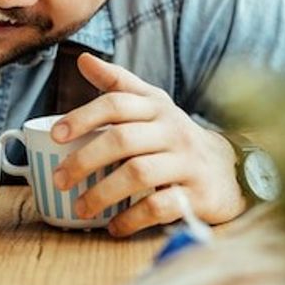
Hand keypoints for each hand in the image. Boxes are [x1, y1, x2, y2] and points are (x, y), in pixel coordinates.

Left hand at [51, 54, 245, 236]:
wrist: (229, 169)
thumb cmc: (174, 135)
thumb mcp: (151, 104)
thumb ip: (118, 83)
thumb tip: (83, 59)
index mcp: (156, 107)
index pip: (116, 103)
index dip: (82, 117)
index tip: (55, 136)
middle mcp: (172, 131)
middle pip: (122, 140)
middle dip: (84, 160)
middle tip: (59, 179)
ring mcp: (187, 163)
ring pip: (139, 173)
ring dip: (103, 193)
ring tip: (80, 207)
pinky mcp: (198, 195)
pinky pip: (161, 206)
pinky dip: (133, 218)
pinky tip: (113, 226)